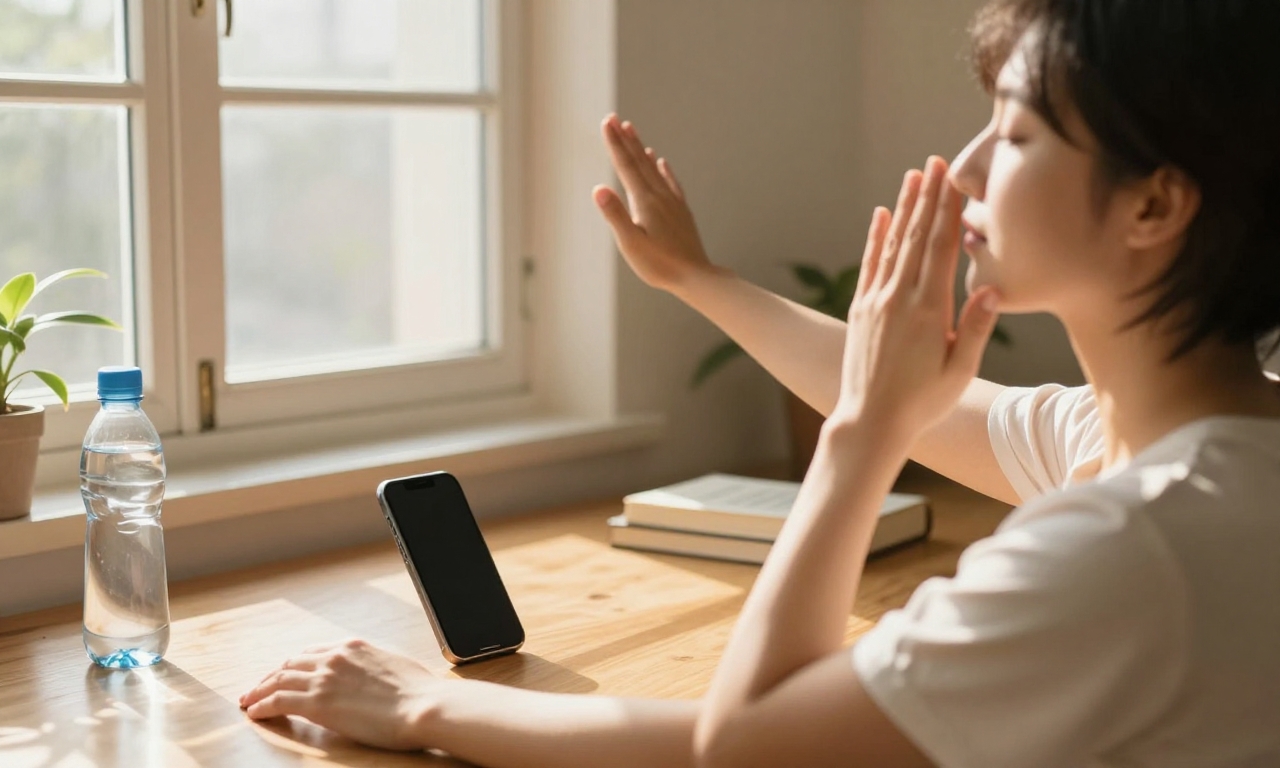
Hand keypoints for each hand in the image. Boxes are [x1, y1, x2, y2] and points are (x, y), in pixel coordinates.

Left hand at [240, 639, 436, 751]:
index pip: (312, 652)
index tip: (284, 673)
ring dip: (259, 690)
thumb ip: (374, 668)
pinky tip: (255, 712)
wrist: (423, 706)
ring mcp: (324, 679)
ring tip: (248, 700)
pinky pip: (278, 701)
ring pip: (278, 680)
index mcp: (353, 647)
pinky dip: (262, 705)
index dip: (293, 664)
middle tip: (258, 687)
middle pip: (290, 663)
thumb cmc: (419, 692)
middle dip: (271, 675)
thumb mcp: (394, 667)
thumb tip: (374, 677)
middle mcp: (334, 657)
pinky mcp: (317, 704)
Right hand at [593, 114, 714, 291]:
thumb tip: (598, 188)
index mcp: (644, 201)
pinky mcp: (681, 211)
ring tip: (633, 132)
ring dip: (641, 149)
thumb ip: (615, 215)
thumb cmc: (659, 265)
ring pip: (654, 169)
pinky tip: (661, 162)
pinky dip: (663, 169)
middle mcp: (659, 196)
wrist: (695, 276)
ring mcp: (672, 202)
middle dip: (625, 139)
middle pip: (639, 162)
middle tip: (614, 118)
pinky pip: (671, 183)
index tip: (607, 122)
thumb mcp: (631, 244)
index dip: (614, 144)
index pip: (625, 166)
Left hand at [832, 157, 999, 439]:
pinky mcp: (860, 310)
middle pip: (916, 237)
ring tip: (912, 176)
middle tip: (933, 161)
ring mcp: (875, 302)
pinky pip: (870, 264)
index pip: (940, 249)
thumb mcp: (959, 371)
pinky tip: (882, 214)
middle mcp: (899, 299)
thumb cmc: (922, 403)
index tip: (952, 181)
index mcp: (928, 311)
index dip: (946, 211)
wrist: (870, 422)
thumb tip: (991, 289)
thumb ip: (976, 329)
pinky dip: (877, 237)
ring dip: (904, 207)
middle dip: (926, 196)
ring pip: (892, 245)